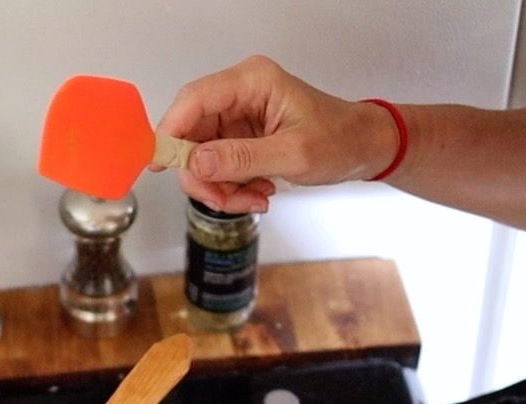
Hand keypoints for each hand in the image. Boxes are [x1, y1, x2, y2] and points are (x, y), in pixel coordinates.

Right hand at [155, 55, 401, 213]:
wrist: (363, 147)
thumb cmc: (341, 139)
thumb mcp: (293, 155)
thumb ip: (242, 158)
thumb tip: (197, 163)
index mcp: (252, 81)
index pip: (194, 100)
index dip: (171, 131)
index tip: (161, 164)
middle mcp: (240, 92)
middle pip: (192, 132)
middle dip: (203, 174)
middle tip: (223, 200)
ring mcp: (238, 114)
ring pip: (203, 155)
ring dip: (221, 186)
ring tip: (253, 199)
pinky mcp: (241, 135)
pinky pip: (219, 164)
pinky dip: (232, 186)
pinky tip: (257, 192)